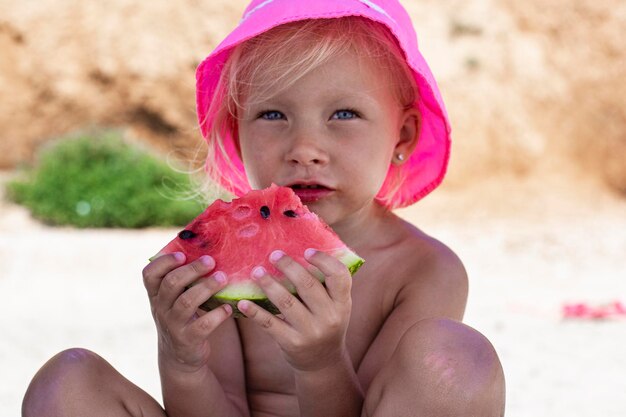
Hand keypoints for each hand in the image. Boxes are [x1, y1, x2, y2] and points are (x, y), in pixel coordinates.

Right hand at [142, 253, 231, 372]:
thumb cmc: (183, 315)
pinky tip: (228, 307)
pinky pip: (202, 326)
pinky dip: (216, 315)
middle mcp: (161, 308)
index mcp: (156, 294)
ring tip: (223, 278)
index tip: (182, 255)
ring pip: (186, 303)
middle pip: (171, 284)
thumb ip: (184, 278)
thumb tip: (208, 247)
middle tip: (211, 261)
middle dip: (192, 270)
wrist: (180, 355)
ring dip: (206, 288)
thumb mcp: (176, 298)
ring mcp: (173, 325)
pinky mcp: (188, 340)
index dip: (164, 262)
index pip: (149, 274)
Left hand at [237, 249, 352, 371]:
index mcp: (343, 303)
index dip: (324, 260)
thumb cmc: (325, 323)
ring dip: (268, 284)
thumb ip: (325, 285)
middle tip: (273, 255)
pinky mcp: (292, 343)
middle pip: (308, 285)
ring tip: (256, 271)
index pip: (339, 276)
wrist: (322, 362)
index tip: (306, 250)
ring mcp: (311, 332)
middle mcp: (330, 317)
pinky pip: (270, 323)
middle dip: (288, 266)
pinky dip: (254, 311)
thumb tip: (300, 249)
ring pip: (286, 301)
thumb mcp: (335, 306)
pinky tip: (243, 302)